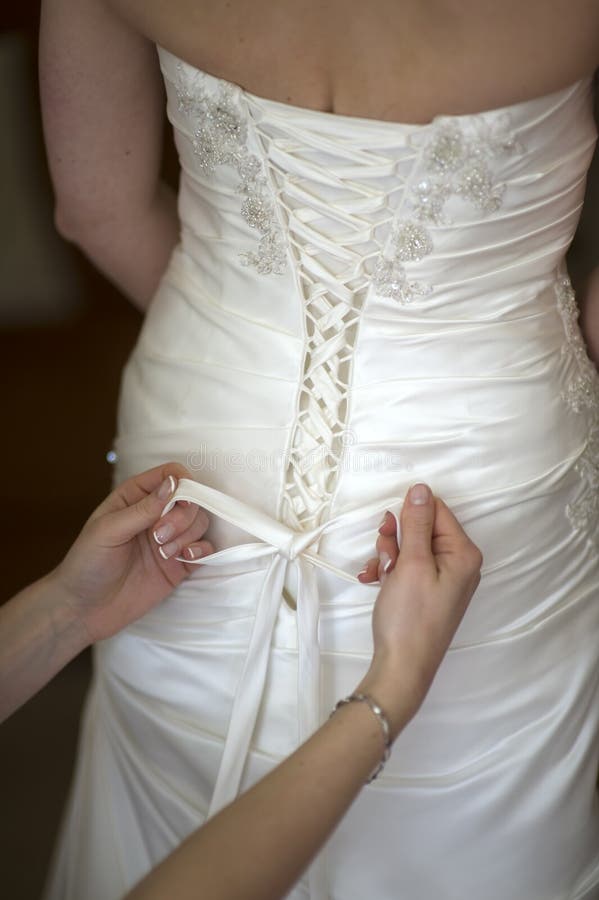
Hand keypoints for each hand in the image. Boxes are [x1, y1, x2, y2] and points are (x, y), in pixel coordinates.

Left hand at [51, 462, 214, 642]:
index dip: (183, 483)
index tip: (181, 501)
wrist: (85, 609)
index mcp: (135, 497)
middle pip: (191, 499)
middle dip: (182, 517)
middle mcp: (156, 515)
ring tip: (163, 553)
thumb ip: (143, 508)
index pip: (171, 475)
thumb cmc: (87, 563)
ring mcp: (169, 539)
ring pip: (200, 523)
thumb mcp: (109, 530)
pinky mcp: (179, 564)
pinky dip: (202, 551)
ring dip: (187, 535)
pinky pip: (204, 549)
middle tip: (158, 537)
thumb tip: (173, 483)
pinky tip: (185, 558)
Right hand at [356, 483, 481, 738]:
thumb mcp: (411, 563)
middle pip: (422, 528)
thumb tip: (421, 488)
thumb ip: (416, 524)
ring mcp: (444, 578)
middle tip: (383, 558)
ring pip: (410, 547)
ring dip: (387, 555)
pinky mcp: (428, 591)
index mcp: (463, 552)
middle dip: (395, 539)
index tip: (389, 533)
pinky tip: (374, 581)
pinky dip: (389, 570)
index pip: (435, 510)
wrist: (402, 667)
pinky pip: (407, 567)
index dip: (408, 517)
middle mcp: (459, 563)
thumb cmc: (410, 615)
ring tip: (377, 574)